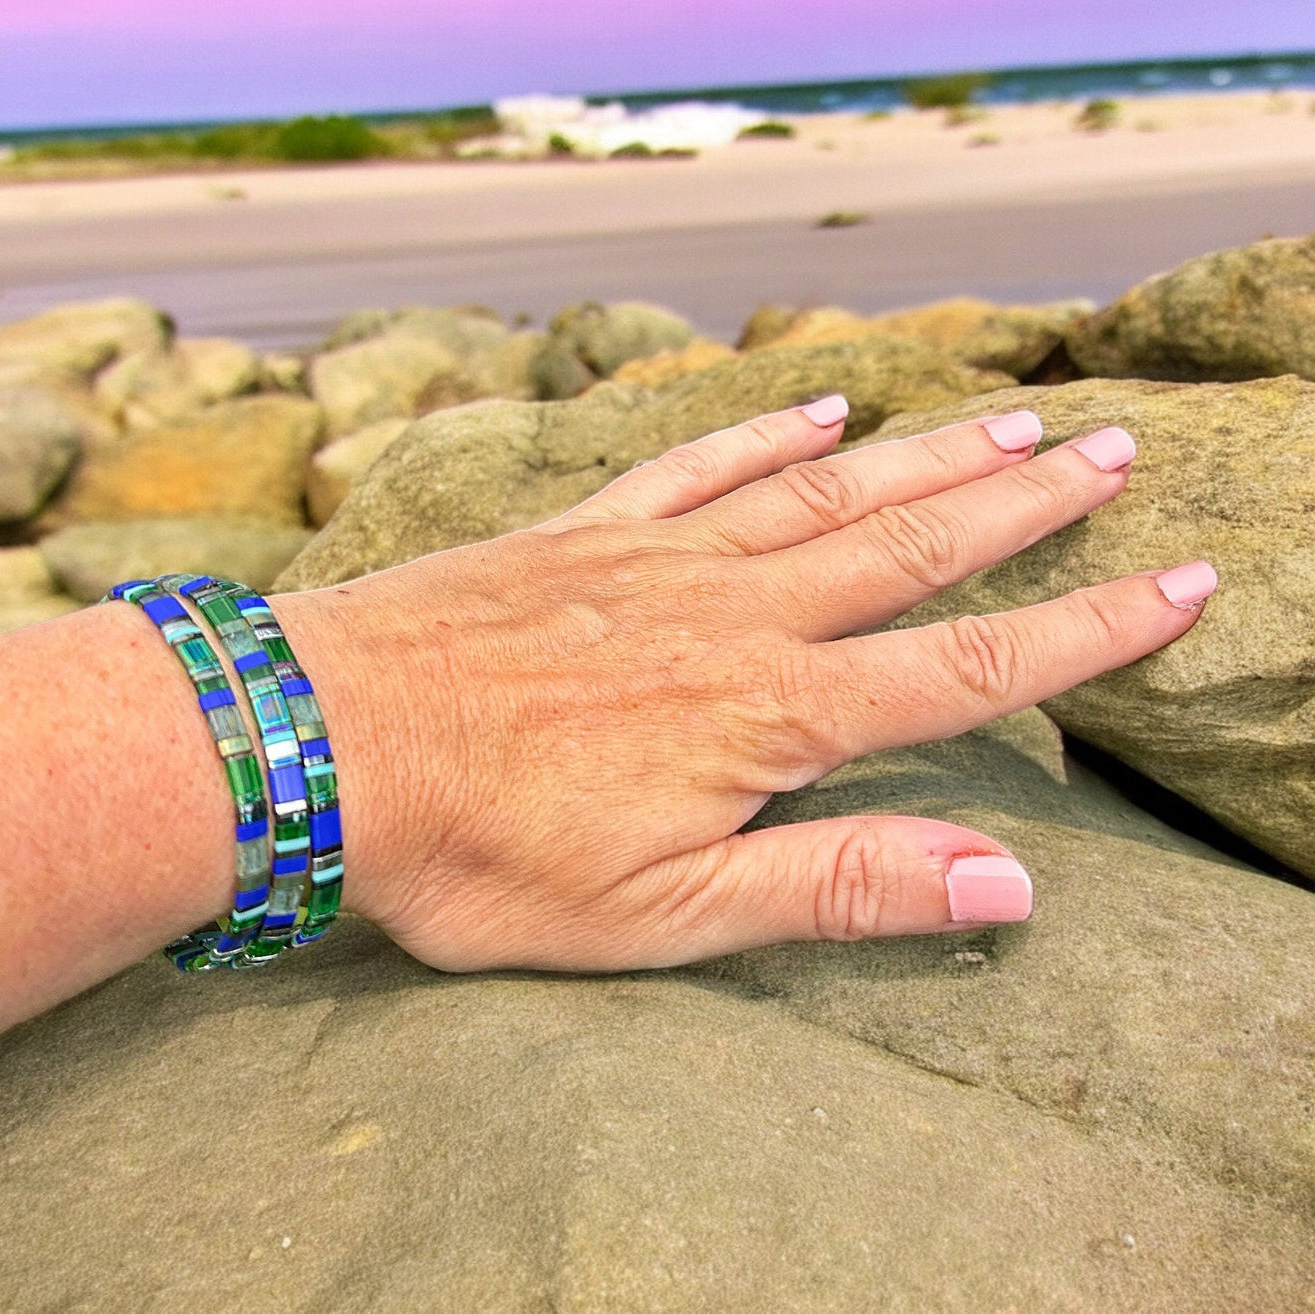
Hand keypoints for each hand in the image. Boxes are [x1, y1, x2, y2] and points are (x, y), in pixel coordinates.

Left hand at [280, 400, 1210, 971]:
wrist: (320, 744)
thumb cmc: (482, 852)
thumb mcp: (667, 914)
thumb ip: (836, 886)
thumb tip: (1003, 881)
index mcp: (772, 716)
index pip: (968, 667)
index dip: (1085, 628)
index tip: (1176, 579)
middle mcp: (737, 615)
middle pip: (913, 545)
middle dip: (1023, 504)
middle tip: (1111, 448)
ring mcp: (659, 557)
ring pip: (825, 490)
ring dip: (925, 453)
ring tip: (1008, 417)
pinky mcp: (585, 530)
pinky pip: (700, 462)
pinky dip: (769, 432)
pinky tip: (822, 406)